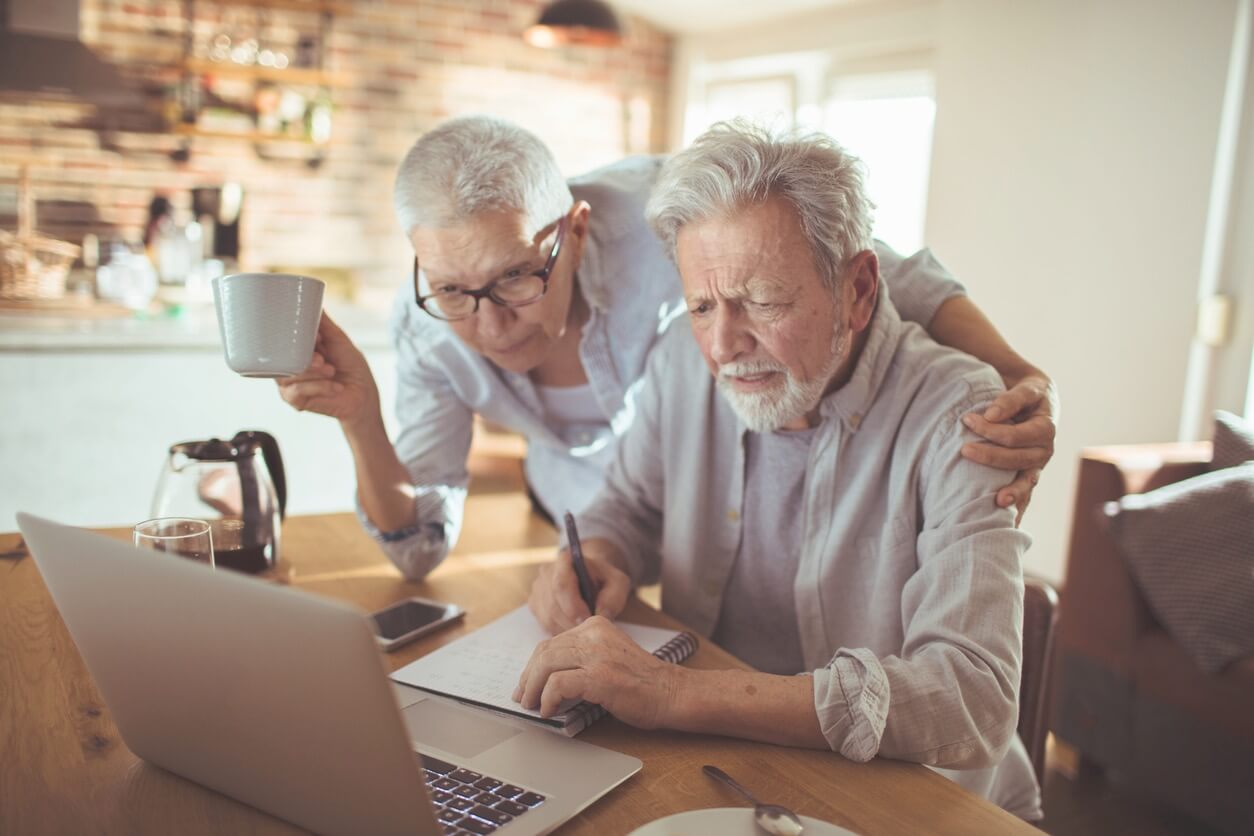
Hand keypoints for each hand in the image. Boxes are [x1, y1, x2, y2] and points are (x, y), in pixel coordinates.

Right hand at [276, 313, 380, 430]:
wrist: (363, 394)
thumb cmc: (351, 366)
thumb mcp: (338, 341)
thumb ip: (324, 325)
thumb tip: (316, 303)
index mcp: (295, 350)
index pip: (280, 341)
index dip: (291, 337)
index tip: (313, 338)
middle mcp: (288, 366)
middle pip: (281, 358)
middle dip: (303, 358)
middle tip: (321, 359)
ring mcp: (290, 384)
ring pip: (289, 374)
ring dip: (313, 373)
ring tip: (331, 371)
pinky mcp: (295, 401)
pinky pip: (297, 392)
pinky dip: (319, 387)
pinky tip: (335, 386)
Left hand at [512, 616, 679, 727]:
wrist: (671, 693)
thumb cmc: (642, 682)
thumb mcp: (609, 656)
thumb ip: (583, 657)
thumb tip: (547, 676)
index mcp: (596, 625)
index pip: (552, 642)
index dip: (533, 665)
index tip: (526, 683)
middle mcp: (594, 634)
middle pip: (544, 652)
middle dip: (528, 677)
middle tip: (522, 697)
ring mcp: (596, 654)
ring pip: (546, 665)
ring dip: (533, 689)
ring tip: (531, 705)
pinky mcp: (598, 676)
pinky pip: (558, 684)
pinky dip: (548, 699)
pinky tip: (549, 711)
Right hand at [527, 540, 630, 633]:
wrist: (591, 578)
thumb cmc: (604, 580)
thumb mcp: (618, 583)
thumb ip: (614, 597)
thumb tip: (601, 615)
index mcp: (566, 560)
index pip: (561, 584)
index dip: (573, 606)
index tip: (587, 619)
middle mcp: (546, 572)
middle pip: (553, 605)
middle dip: (572, 622)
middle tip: (589, 631)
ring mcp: (537, 589)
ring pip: (548, 618)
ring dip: (567, 629)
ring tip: (584, 630)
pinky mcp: (535, 605)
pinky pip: (545, 624)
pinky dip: (560, 631)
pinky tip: (574, 628)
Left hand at [961, 371, 1058, 524]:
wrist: (1038, 399)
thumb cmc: (1027, 392)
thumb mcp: (1025, 388)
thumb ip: (1011, 399)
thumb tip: (990, 415)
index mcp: (1046, 428)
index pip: (1016, 435)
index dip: (992, 430)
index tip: (968, 419)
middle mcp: (1045, 450)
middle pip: (1018, 460)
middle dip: (990, 456)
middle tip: (964, 450)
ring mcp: (1037, 466)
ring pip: (1026, 482)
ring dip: (1012, 493)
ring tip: (997, 504)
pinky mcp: (1029, 475)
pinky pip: (1026, 495)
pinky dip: (1019, 511)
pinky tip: (1011, 527)